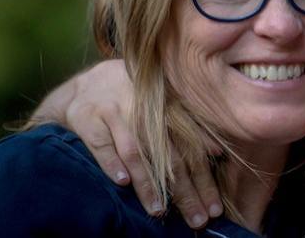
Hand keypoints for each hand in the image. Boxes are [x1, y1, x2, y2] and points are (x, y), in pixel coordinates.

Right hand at [32, 60, 222, 227]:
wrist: (86, 85)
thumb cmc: (133, 101)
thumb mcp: (162, 107)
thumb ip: (190, 127)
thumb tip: (217, 152)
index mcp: (168, 108)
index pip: (192, 150)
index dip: (204, 181)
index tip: (214, 208)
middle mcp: (144, 109)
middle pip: (169, 156)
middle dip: (184, 191)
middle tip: (196, 219)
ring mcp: (115, 112)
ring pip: (135, 152)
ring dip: (148, 183)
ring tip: (158, 209)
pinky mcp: (88, 118)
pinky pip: (101, 144)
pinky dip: (112, 163)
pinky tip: (122, 182)